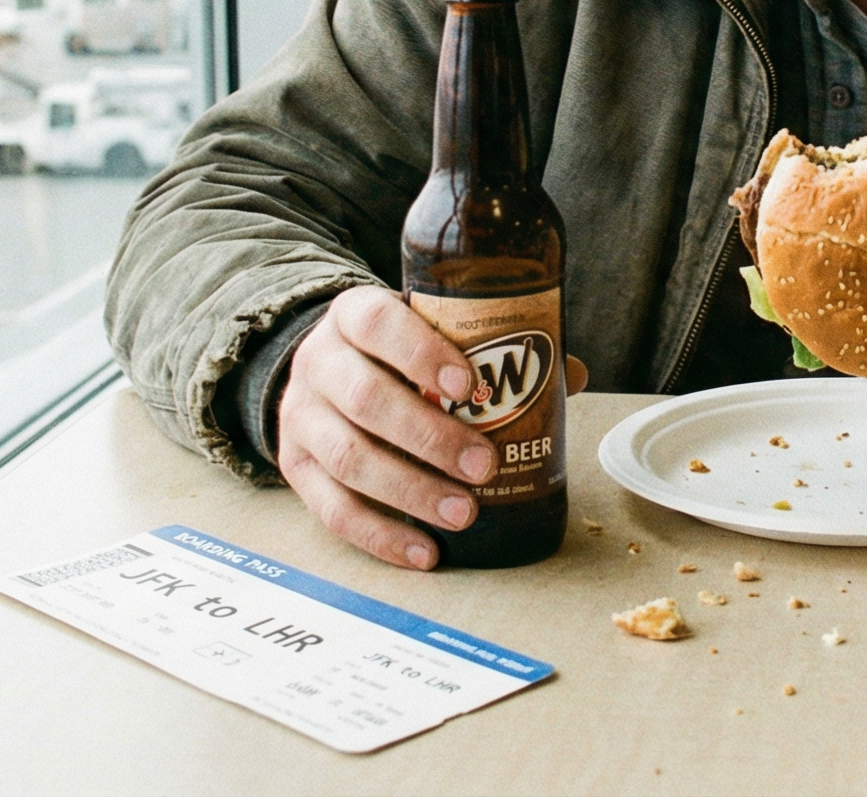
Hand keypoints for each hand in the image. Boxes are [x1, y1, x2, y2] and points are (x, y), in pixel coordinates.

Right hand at [275, 286, 494, 570]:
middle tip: (483, 465)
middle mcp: (319, 362)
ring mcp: (300, 417)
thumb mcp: (427, 332)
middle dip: (429, 437)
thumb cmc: (393, 353)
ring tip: (463, 514)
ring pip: (348, 458)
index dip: (422, 353)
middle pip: (365, 399)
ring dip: (411, 491)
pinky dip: (381, 536)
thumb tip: (571, 373)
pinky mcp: (295, 467)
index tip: (468, 385)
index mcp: (354, 315)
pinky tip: (424, 551)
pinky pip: (332, 510)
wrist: (323, 370)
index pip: (379, 324)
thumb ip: (492, 348)